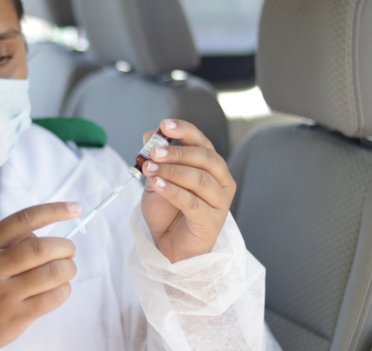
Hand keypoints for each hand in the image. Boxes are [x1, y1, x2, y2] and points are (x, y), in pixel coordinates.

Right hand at [0, 202, 81, 350]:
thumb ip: (9, 241)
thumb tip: (50, 234)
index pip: (24, 219)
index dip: (53, 210)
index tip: (74, 207)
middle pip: (43, 248)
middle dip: (66, 246)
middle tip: (70, 250)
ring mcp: (4, 295)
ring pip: (53, 273)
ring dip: (69, 268)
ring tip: (66, 269)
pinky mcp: (16, 317)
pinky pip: (53, 298)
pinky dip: (64, 289)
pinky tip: (59, 288)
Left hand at [140, 120, 235, 263]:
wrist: (169, 245)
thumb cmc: (168, 212)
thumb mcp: (157, 180)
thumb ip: (156, 159)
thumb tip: (149, 134)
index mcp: (212, 167)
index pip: (203, 142)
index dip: (185, 131)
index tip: (164, 125)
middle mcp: (222, 181)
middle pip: (205, 158)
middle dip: (177, 152)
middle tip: (154, 152)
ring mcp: (220, 202)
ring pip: (200, 179)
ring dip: (172, 171)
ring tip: (150, 169)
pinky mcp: (211, 221)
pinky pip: (193, 202)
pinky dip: (173, 191)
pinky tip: (157, 184)